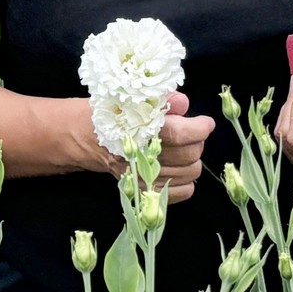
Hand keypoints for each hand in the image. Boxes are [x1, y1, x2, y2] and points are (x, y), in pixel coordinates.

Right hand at [95, 91, 211, 202]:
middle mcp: (140, 154)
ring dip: (192, 162)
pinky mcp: (142, 189)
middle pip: (188, 155)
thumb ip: (163, 99)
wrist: (86, 135)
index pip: (179, 133)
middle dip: (197, 143)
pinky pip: (180, 193)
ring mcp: (140, 175)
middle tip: (191, 135)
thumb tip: (183, 103)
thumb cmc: (114, 113)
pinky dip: (186, 183)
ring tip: (183, 151)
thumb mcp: (134, 98)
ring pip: (189, 174)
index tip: (206, 123)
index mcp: (138, 128)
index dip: (199, 128)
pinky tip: (178, 169)